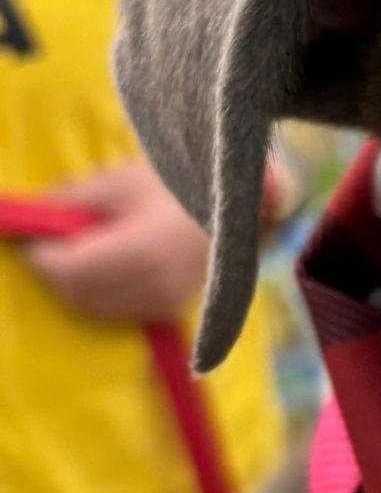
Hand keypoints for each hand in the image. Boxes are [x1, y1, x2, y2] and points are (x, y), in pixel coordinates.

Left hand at [26, 160, 211, 323]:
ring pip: (95, 308)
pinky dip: (100, 295)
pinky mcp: (169, 311)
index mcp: (140, 252)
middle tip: (53, 246)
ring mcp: (163, 303)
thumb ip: (74, 198)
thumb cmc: (178, 189)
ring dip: (76, 287)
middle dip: (56, 273)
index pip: (69, 270)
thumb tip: (36, 213)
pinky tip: (108, 269)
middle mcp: (153, 286)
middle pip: (77, 294)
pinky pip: (118, 312)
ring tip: (81, 255)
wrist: (234, 212)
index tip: (35, 239)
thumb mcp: (121, 180)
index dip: (42, 256)